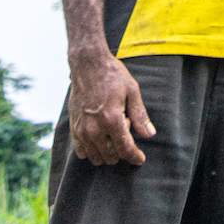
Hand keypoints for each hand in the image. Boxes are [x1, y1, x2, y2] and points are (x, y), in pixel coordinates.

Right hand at [68, 51, 155, 165]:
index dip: (135, 157)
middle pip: (111, 156)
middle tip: (124, 125)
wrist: (88, 64)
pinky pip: (82, 152)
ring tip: (112, 129)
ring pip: (96, 158)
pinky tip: (99, 137)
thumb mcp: (132, 90)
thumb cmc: (112, 75)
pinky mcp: (74, 128)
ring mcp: (82, 130)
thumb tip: (150, 135)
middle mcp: (95, 129)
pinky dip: (92, 150)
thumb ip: (140, 115)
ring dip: (108, 151)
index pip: (125, 149)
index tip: (140, 159)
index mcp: (112, 119)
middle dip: (122, 148)